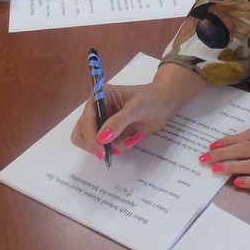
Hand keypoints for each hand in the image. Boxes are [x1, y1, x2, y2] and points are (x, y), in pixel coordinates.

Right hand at [70, 63, 206, 159]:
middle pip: (82, 133)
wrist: (167, 103)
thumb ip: (119, 122)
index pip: (85, 120)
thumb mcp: (137, 107)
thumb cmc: (153, 98)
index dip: (90, 137)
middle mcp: (98, 110)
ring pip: (94, 143)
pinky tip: (132, 138)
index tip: (101, 151)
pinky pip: (108, 146)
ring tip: (128, 141)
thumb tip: (101, 138)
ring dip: (110, 147)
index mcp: (100, 97)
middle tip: (111, 152)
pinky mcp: (113, 133)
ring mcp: (105, 122)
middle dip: (95, 145)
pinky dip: (119, 147)